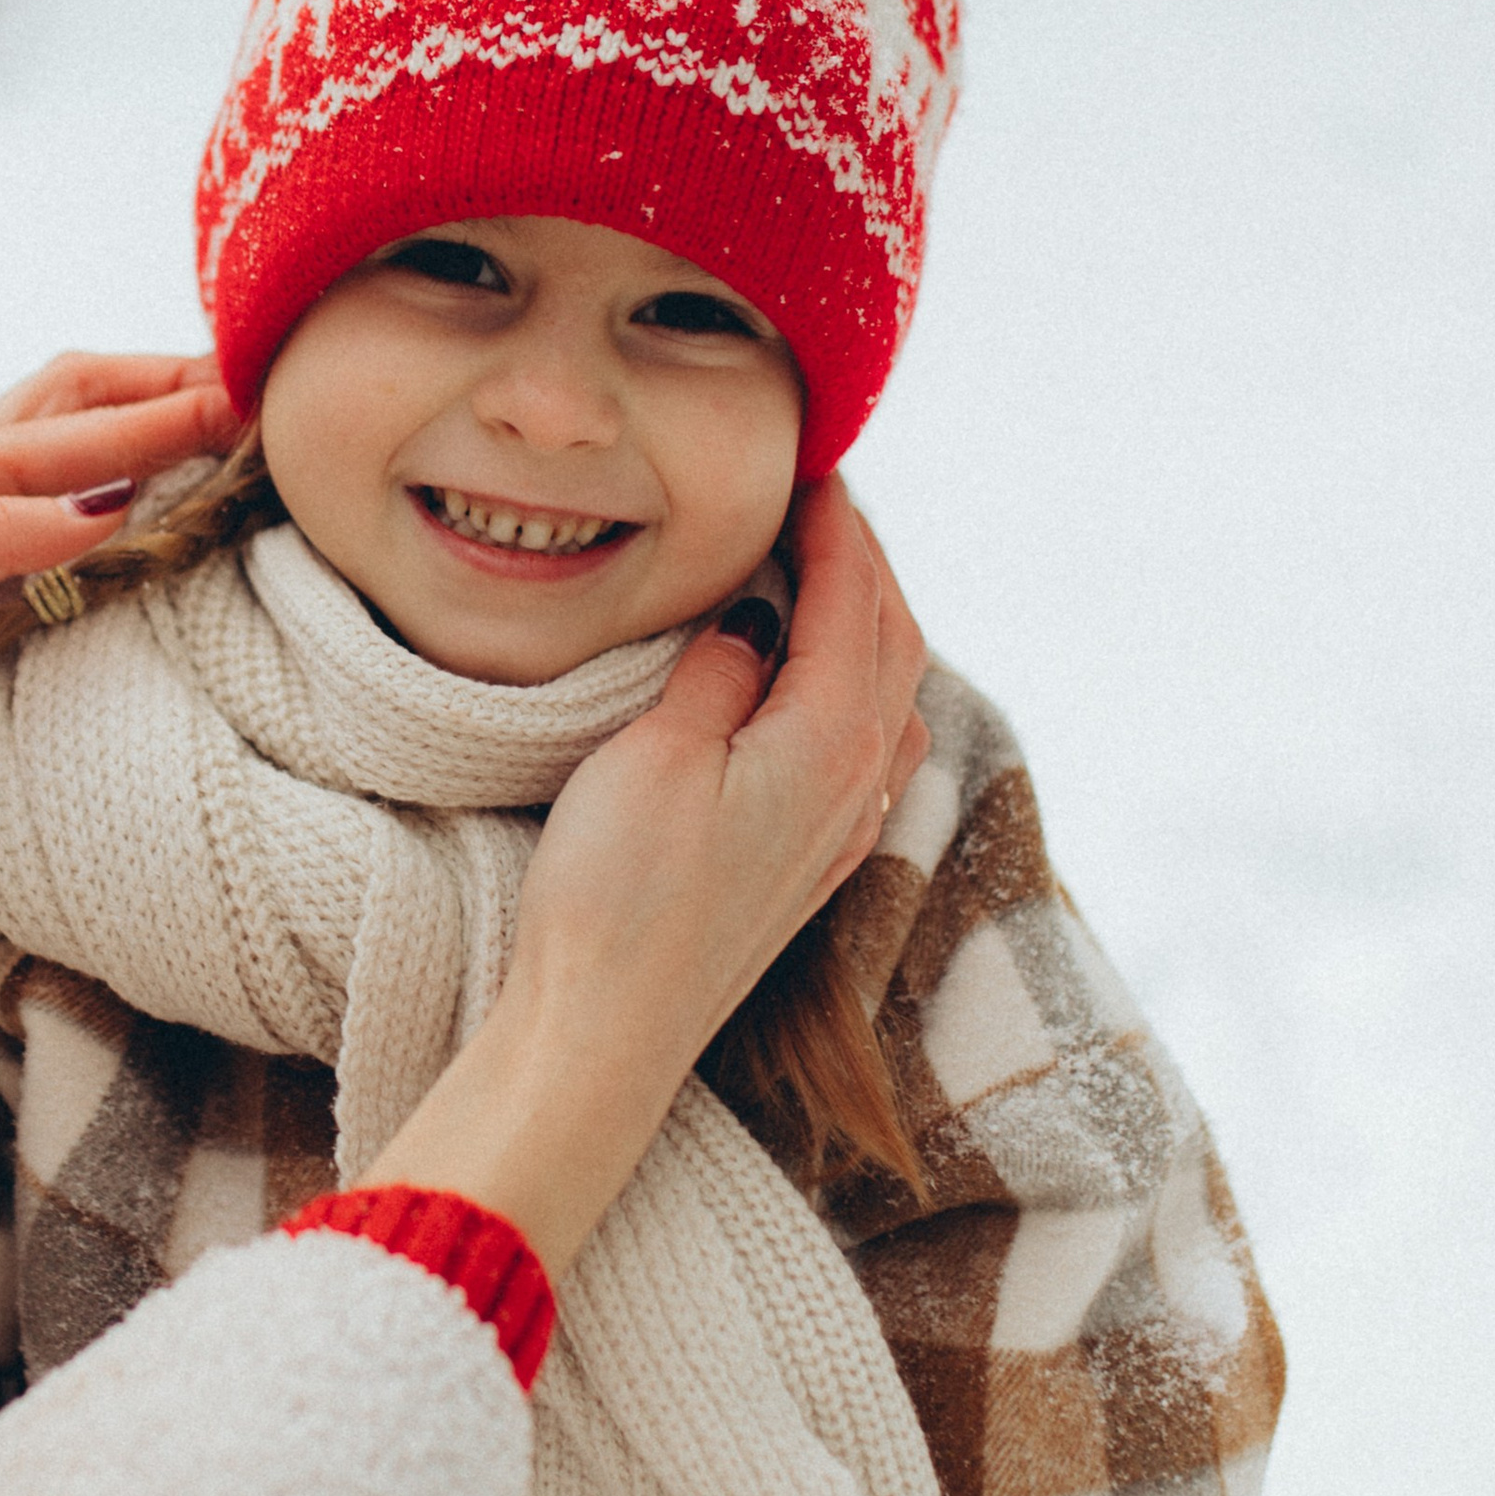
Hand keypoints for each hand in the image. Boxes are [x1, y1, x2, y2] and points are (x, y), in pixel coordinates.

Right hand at [356, 478, 926, 1275]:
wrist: (603, 1036)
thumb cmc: (616, 899)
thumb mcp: (655, 754)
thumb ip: (720, 670)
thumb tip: (759, 615)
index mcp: (829, 740)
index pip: (854, 596)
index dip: (836, 521)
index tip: (811, 459)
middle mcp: (857, 784)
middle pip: (891, 638)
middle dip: (864, 560)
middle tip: (818, 498)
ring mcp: (840, 832)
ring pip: (890, 694)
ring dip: (868, 621)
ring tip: (820, 572)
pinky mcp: (809, 867)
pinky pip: (868, 745)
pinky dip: (857, 683)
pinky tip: (819, 685)